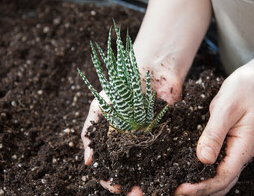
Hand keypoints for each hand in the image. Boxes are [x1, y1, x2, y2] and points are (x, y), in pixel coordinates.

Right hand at [81, 66, 181, 193]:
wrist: (149, 70)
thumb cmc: (121, 86)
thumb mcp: (100, 106)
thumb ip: (91, 131)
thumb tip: (87, 162)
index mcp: (113, 138)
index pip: (109, 165)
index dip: (110, 178)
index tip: (117, 186)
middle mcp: (130, 142)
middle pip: (129, 170)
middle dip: (131, 184)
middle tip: (136, 194)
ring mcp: (147, 139)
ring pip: (146, 166)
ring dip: (148, 180)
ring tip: (151, 190)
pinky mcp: (165, 133)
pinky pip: (164, 153)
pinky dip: (165, 165)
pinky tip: (166, 175)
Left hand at [175, 66, 253, 194]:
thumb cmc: (243, 91)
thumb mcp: (226, 109)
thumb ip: (214, 134)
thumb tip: (203, 159)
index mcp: (243, 147)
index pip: (223, 176)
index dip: (202, 187)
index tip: (181, 189)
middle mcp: (241, 154)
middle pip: (222, 183)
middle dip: (200, 191)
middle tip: (175, 192)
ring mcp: (237, 151)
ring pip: (221, 178)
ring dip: (203, 187)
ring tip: (181, 188)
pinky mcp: (230, 146)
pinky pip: (218, 166)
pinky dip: (205, 175)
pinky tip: (191, 174)